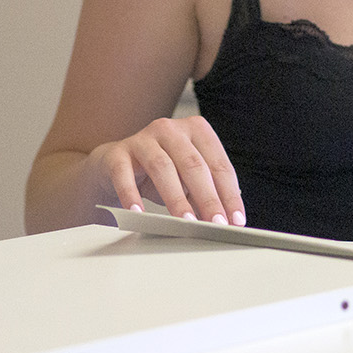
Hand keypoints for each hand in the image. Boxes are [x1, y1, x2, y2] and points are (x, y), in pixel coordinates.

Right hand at [87, 116, 244, 223]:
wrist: (117, 165)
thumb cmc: (160, 172)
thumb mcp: (187, 181)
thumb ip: (205, 194)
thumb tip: (224, 220)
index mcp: (197, 130)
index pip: (219, 165)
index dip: (229, 194)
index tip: (235, 220)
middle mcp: (171, 129)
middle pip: (194, 165)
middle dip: (207, 197)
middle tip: (215, 223)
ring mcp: (143, 138)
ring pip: (163, 167)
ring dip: (176, 198)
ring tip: (185, 222)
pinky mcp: (118, 153)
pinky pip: (124, 174)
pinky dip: (131, 194)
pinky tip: (139, 213)